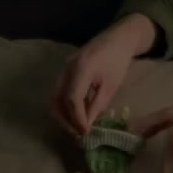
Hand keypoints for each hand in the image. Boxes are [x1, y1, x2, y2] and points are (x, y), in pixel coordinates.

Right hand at [50, 15, 155, 136]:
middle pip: (56, 100)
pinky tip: (77, 115)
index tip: (85, 132)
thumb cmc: (118, 61)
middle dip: (65, 120)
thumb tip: (86, 125)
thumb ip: (97, 106)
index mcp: (81, 69)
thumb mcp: (111, 86)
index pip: (72, 100)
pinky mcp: (65, 70)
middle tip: (78, 134)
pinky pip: (59, 91)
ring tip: (76, 127)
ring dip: (62, 114)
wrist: (118, 38)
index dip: (77, 119)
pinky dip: (65, 105)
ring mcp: (64, 68)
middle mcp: (67, 68)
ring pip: (54, 97)